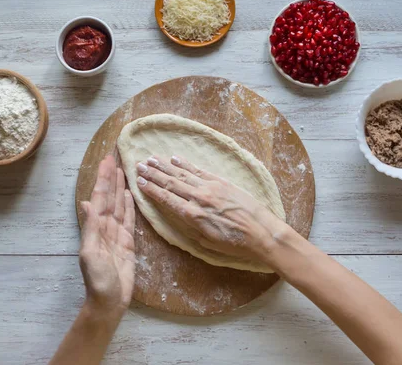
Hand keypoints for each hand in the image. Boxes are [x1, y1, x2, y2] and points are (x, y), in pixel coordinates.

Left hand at [79, 154, 135, 313]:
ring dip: (120, 188)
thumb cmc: (97, 280)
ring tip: (122, 170)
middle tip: (114, 157)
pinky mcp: (128, 243)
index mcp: (95, 228)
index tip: (106, 161)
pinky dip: (129, 206)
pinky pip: (129, 220)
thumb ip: (91, 228)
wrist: (109, 301)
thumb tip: (86, 203)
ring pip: (119, 205)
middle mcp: (105, 227)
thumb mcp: (90, 253)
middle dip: (110, 177)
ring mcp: (117, 234)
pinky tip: (130, 194)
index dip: (103, 179)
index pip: (100, 197)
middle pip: (109, 197)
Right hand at [135, 155, 286, 264]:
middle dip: (153, 174)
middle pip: (170, 182)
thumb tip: (180, 215)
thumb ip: (190, 227)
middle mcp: (198, 198)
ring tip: (151, 158)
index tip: (139, 181)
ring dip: (164, 165)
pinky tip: (175, 158)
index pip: (166, 198)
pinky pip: (198, 171)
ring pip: (182, 173)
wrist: (262, 232)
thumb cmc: (235, 244)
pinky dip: (185, 164)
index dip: (151, 189)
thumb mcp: (207, 242)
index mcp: (192, 215)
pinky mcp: (221, 182)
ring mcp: (210, 188)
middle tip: (139, 165)